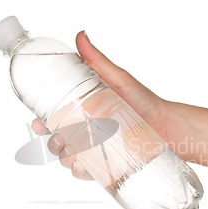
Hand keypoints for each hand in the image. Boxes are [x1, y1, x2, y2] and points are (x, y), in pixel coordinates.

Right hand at [31, 31, 170, 179]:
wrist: (168, 127)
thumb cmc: (144, 102)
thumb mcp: (118, 79)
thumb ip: (97, 60)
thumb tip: (80, 35)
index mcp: (82, 111)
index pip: (53, 117)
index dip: (42, 121)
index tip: (39, 123)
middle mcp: (86, 131)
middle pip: (56, 139)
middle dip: (52, 142)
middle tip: (59, 139)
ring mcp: (94, 150)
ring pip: (67, 157)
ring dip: (64, 158)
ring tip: (73, 154)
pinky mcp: (105, 166)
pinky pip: (85, 172)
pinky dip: (79, 172)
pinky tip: (83, 168)